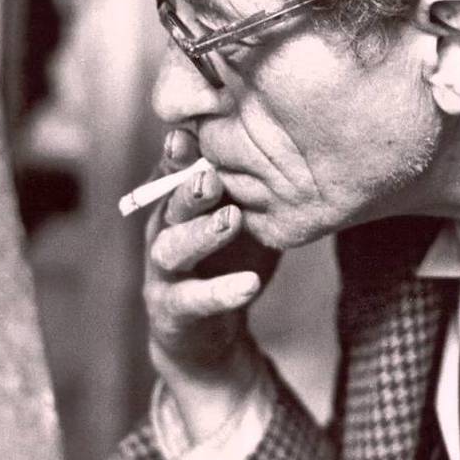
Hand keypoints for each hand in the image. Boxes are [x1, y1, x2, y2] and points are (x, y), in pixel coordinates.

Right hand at [143, 129, 280, 437]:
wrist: (209, 335)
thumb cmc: (228, 260)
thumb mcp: (243, 215)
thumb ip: (252, 182)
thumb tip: (295, 136)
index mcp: (179, 199)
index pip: (175, 166)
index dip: (183, 147)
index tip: (199, 125)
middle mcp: (163, 229)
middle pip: (170, 201)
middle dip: (189, 186)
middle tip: (212, 173)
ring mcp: (163, 271)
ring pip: (171, 247)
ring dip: (200, 233)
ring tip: (231, 219)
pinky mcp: (172, 309)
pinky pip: (194, 300)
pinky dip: (221, 292)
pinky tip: (249, 284)